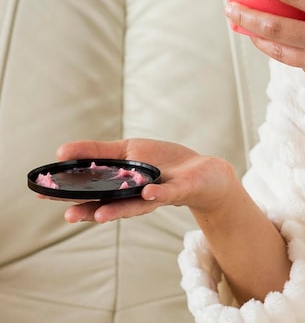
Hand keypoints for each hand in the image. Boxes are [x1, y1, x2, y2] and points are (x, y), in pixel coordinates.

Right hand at [55, 138, 238, 223]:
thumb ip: (98, 151)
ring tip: (98, 215)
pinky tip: (148, 192)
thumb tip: (62, 150)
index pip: (89, 192)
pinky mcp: (178, 190)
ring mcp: (156, 195)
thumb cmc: (163, 163)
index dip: (67, 194)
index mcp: (119, 187)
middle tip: (67, 214)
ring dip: (116, 211)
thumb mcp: (128, 151)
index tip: (41, 194)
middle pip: (107, 205)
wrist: (203, 172)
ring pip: (134, 206)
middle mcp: (134, 196)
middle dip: (88, 211)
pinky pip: (167, 194)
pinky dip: (157, 194)